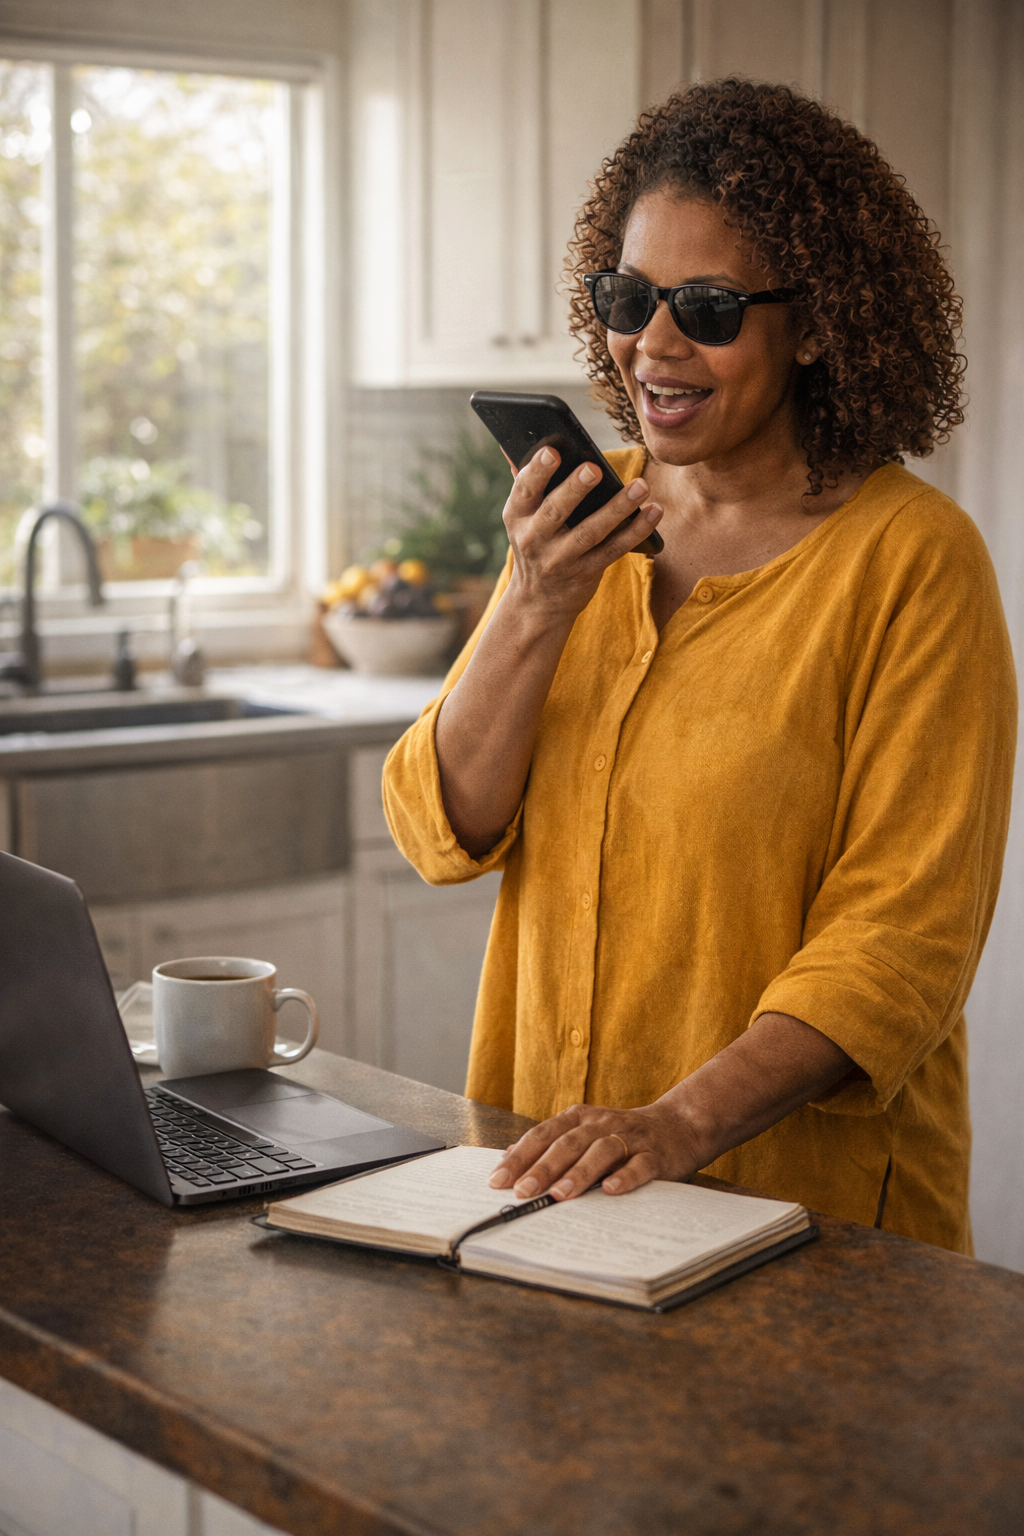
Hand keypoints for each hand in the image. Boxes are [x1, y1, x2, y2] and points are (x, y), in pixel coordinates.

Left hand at [488, 1101, 701, 1200]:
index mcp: (580, 1117)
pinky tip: (611, 1191)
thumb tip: (508, 1157)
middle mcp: (602, 1123)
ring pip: (601, 1152)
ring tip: (560, 1195)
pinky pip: (639, 1165)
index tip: (498, 1180)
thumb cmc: (621, 1136)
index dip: (520, 1156)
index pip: (544, 1135)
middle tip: (522, 1191)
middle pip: (568, 1143)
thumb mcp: (583, 1132)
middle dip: (543, 1168)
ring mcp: (630, 1137)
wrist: (678, 1125)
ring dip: (579, 1173)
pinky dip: (625, 1177)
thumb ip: (550, 1143)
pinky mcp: (655, 1154)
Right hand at [503, 447, 661, 625]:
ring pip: (590, 531)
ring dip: (617, 508)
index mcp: (516, 517)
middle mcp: (534, 539)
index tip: (552, 451)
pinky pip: (613, 550)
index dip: (537, 471)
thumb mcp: (522, 518)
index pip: (524, 490)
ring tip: (640, 486)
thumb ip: (527, 484)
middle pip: (555, 511)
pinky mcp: (586, 573)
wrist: (538, 601)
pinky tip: (653, 512)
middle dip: (574, 489)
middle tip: (594, 469)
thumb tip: (525, 442)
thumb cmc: (536, 544)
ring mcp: (560, 559)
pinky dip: (635, 531)